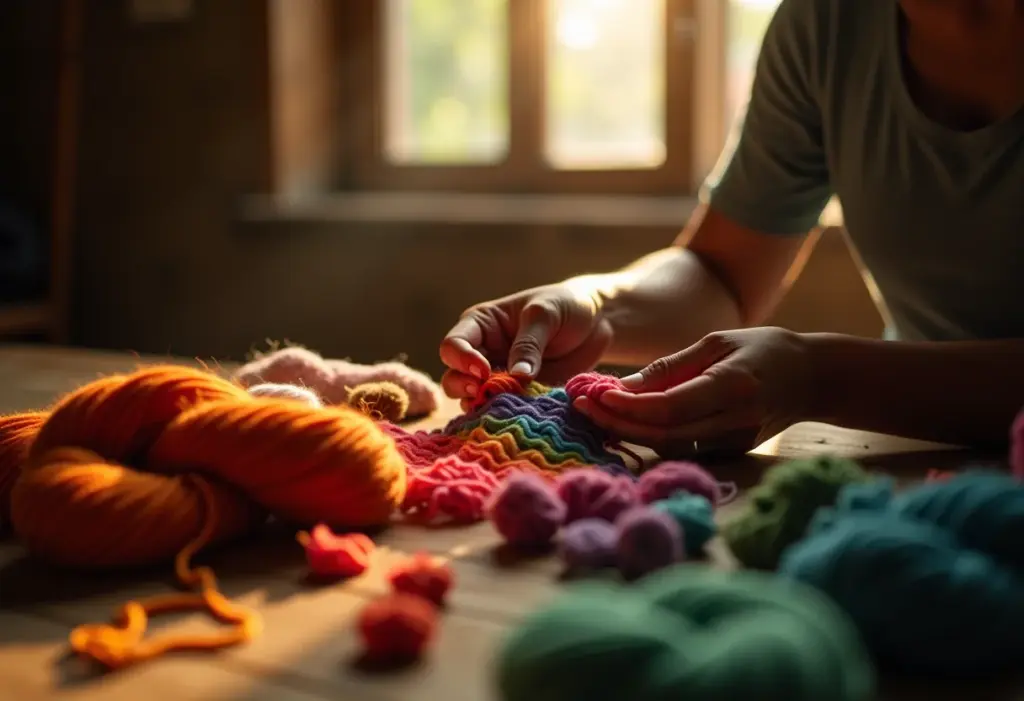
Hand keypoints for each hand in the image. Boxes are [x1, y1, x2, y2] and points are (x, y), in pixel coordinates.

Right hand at [439, 282, 613, 408]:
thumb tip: (517, 376)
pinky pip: (502, 412)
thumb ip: (529, 344)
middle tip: (482, 393)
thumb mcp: (546, 315)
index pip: (454, 345)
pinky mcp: (518, 396)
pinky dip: (505, 417)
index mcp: (481, 325)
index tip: (484, 371)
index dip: (462, 360)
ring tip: (500, 407)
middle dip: (463, 387)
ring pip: (472, 400)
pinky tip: (518, 417)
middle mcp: (482, 353)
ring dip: (481, 407)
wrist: (595, 323)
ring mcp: (498, 378)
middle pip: (453, 376)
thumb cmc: (565, 306)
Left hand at [573, 327, 817, 457]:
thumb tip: (624, 386)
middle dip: (617, 423)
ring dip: (629, 433)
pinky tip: (627, 421)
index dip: (628, 406)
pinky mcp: (732, 452)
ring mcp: (735, 442)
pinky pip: (683, 448)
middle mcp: (735, 421)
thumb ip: (671, 367)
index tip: (595, 394)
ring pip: (669, 446)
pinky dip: (652, 436)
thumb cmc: (763, 349)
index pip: (670, 406)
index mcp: (733, 386)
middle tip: (582, 407)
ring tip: (596, 411)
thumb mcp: (717, 342)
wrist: (813, 378)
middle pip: (663, 434)